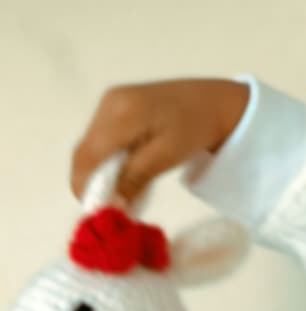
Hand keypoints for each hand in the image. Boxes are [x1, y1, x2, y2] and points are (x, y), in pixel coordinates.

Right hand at [70, 78, 250, 203]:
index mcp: (121, 113)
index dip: (85, 186)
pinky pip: (102, 136)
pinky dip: (108, 157)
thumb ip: (133, 178)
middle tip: (110, 204)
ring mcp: (111, 100)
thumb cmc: (196, 128)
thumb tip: (108, 204)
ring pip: (91, 145)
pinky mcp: (117, 102)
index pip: (87, 156)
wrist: (217, 101)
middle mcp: (109, 102)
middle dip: (92, 181)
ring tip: (120, 189)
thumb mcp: (166, 157)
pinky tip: (125, 169)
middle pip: (86, 151)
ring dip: (100, 170)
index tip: (98, 210)